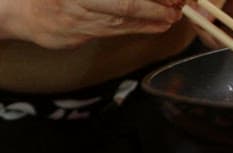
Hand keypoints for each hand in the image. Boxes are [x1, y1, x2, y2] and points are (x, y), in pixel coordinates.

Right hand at [0, 0, 184, 48]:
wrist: (21, 11)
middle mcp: (76, 0)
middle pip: (123, 3)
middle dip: (154, 7)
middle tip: (176, 6)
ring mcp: (76, 19)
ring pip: (122, 20)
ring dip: (152, 19)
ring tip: (172, 16)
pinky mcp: (79, 35)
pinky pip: (115, 31)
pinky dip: (139, 28)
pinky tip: (156, 25)